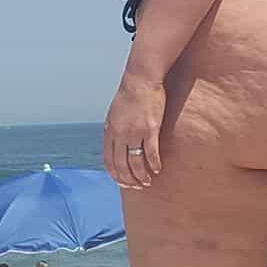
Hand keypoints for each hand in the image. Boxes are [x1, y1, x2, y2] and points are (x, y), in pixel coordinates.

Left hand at [104, 73, 165, 188]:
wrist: (141, 79)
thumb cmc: (129, 94)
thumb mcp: (115, 113)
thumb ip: (114, 129)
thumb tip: (116, 143)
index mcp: (109, 131)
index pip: (108, 160)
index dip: (115, 174)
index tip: (122, 182)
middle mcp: (120, 134)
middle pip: (121, 165)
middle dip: (128, 180)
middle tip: (136, 186)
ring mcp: (134, 132)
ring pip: (135, 162)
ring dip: (141, 176)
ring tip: (147, 182)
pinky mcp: (150, 129)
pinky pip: (150, 153)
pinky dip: (153, 164)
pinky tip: (158, 169)